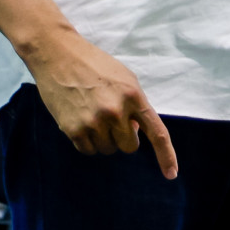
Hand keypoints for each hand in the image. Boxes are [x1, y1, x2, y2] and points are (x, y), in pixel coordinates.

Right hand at [28, 28, 178, 178]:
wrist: (58, 55)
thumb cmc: (94, 64)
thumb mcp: (125, 78)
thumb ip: (135, 104)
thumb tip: (136, 131)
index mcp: (134, 96)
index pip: (157, 132)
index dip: (166, 156)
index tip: (171, 174)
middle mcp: (116, 112)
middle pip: (129, 147)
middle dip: (123, 137)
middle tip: (111, 118)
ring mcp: (94, 122)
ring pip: (108, 150)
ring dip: (104, 138)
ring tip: (92, 114)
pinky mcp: (73, 130)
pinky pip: (88, 150)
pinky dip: (87, 141)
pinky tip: (81, 120)